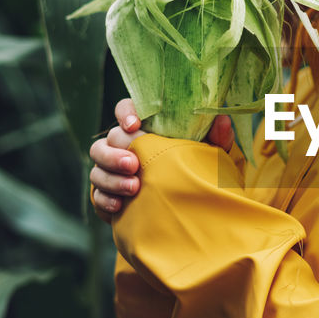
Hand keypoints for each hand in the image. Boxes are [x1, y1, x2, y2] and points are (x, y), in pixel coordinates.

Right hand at [89, 99, 234, 223]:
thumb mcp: (209, 154)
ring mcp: (111, 171)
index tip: (134, 125)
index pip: (126, 109)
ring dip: (111, 177)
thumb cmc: (194, 170)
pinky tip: (120, 207)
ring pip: (97, 167)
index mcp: (145, 129)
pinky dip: (105, 199)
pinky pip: (96, 194)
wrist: (185, 208)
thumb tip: (222, 119)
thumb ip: (216, 138)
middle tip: (134, 164)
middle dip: (116, 153)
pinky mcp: (106, 194)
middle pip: (107, 141)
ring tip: (134, 188)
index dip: (125, 113)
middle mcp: (124, 146)